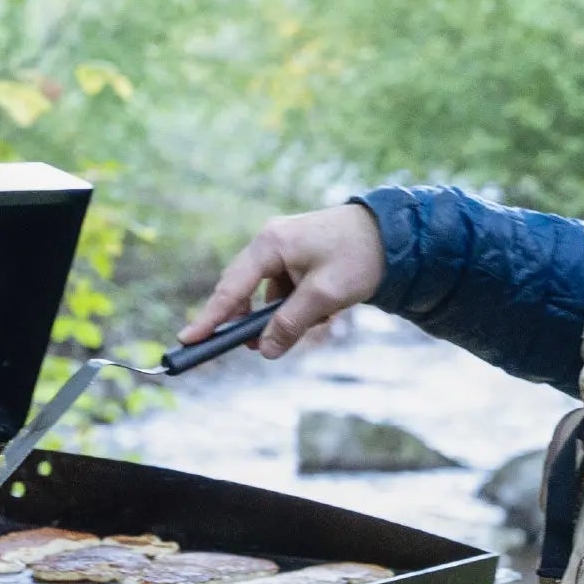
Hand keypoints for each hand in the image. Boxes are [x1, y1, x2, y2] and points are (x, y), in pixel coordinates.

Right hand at [179, 206, 384, 359]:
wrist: (396, 232)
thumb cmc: (360, 256)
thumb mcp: (325, 296)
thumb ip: (290, 323)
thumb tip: (266, 350)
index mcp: (270, 245)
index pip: (230, 288)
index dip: (209, 318)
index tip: (188, 340)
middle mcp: (270, 242)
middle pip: (244, 291)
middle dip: (252, 322)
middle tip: (257, 348)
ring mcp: (284, 248)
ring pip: (269, 294)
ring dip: (284, 314)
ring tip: (318, 320)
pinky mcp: (298, 256)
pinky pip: (287, 289)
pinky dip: (300, 305)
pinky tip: (327, 308)